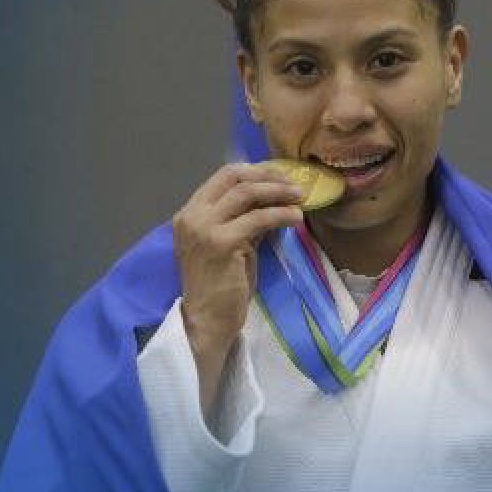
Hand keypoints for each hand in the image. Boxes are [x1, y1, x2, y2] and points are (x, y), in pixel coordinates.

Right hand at [172, 163, 303, 416]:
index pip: (223, 176)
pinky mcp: (221, 242)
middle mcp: (193, 215)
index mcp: (190, 213)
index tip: (280, 177)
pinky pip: (258, 219)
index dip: (255, 171)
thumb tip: (273, 201)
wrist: (207, 321)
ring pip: (247, 193)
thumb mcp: (231, 245)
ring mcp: (204, 227)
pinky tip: (296, 218)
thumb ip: (244, 221)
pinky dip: (281, 214)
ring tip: (301, 198)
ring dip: (278, 192)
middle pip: (234, 177)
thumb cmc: (220, 287)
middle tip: (295, 185)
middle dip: (269, 176)